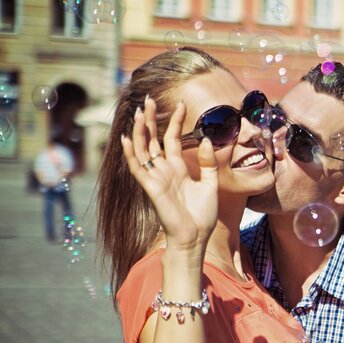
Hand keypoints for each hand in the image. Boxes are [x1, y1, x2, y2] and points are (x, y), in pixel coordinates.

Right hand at [121, 96, 217, 252]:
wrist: (195, 237)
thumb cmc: (202, 215)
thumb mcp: (211, 185)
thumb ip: (208, 163)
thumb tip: (205, 139)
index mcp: (178, 169)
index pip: (173, 139)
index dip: (175, 121)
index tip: (181, 103)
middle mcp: (164, 170)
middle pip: (153, 140)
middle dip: (150, 119)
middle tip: (149, 99)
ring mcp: (156, 178)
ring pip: (143, 149)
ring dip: (139, 131)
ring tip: (138, 111)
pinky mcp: (151, 188)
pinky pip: (137, 168)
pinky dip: (131, 153)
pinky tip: (126, 138)